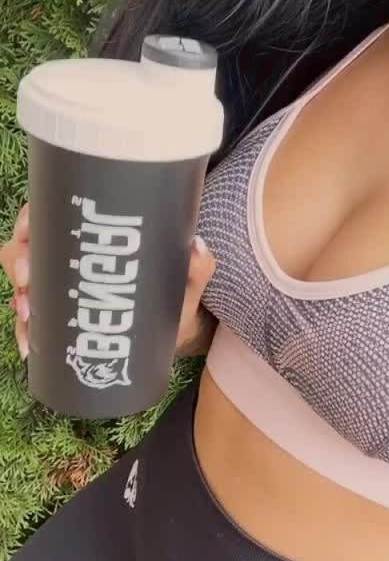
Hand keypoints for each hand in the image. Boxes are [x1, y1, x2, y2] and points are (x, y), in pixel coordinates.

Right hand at [0, 204, 217, 362]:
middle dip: (19, 263)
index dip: (31, 221)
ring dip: (20, 299)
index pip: (51, 214)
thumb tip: (196, 246)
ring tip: (29, 315)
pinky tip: (28, 346)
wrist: (174, 330)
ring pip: (25, 285)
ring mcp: (63, 289)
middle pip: (27, 248)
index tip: (31, 233)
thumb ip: (197, 266)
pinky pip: (34, 322)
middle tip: (27, 281)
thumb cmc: (175, 293)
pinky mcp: (62, 319)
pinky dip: (27, 333)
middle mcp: (71, 257)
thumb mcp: (185, 281)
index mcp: (95, 235)